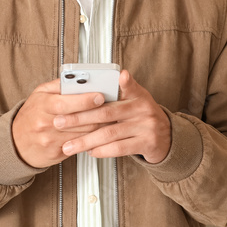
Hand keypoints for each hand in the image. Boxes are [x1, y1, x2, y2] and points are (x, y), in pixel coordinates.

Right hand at [12, 79, 110, 168]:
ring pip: (83, 133)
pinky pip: (79, 144)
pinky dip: (91, 138)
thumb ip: (57, 85)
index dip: (85, 100)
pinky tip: (97, 131)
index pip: (66, 103)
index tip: (100, 96)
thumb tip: (77, 77)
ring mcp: (51, 140)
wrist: (15, 143)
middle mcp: (46, 123)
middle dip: (98, 113)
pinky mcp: (57, 152)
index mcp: (42, 106)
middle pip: (79, 119)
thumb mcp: (38, 95)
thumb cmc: (29, 116)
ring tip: (108, 118)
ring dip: (99, 126)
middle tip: (112, 106)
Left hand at [53, 70, 171, 163]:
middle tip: (60, 122)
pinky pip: (119, 148)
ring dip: (86, 141)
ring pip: (109, 133)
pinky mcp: (146, 143)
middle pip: (106, 113)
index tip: (120, 75)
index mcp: (138, 95)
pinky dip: (102, 150)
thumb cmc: (142, 116)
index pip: (128, 86)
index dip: (123, 81)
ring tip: (69, 145)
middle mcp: (143, 109)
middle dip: (79, 118)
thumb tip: (109, 78)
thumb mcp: (136, 99)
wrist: (166, 137)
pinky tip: (91, 151)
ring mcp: (146, 127)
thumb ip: (121, 90)